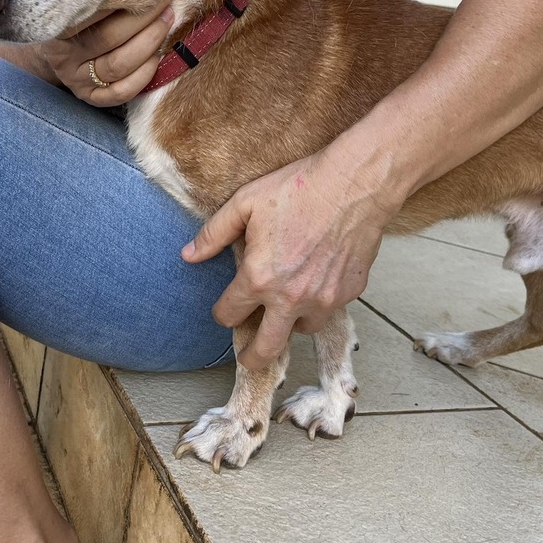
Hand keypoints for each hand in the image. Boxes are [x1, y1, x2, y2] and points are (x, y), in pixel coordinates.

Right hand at [42, 0, 174, 105]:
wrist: (57, 49)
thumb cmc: (75, 16)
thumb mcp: (78, 0)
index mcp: (55, 27)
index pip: (91, 11)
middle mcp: (62, 56)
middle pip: (108, 37)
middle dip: (144, 15)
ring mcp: (76, 80)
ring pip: (118, 64)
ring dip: (150, 41)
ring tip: (168, 18)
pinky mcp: (91, 98)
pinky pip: (122, 92)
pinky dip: (144, 74)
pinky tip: (157, 55)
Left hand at [182, 148, 397, 368]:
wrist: (354, 184)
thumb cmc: (299, 188)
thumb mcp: (245, 202)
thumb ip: (213, 233)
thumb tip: (188, 255)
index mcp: (259, 278)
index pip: (230, 314)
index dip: (222, 312)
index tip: (225, 309)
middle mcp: (291, 298)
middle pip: (266, 349)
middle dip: (253, 357)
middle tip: (249, 358)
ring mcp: (324, 299)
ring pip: (302, 330)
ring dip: (291, 323)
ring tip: (287, 308)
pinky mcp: (350, 292)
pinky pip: (330, 308)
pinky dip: (320, 301)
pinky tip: (318, 279)